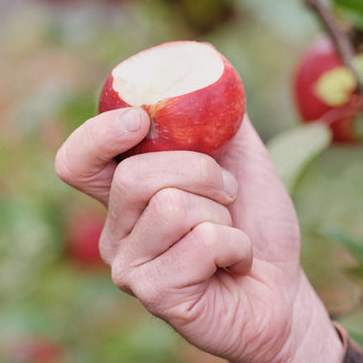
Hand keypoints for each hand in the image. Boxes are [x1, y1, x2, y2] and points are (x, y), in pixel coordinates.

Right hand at [55, 108, 342, 362]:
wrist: (285, 293)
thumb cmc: (256, 225)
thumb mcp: (240, 159)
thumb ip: (216, 118)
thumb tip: (206, 66)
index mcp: (125, 194)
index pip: (77, 161)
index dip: (97, 135)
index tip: (139, 121)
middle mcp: (116, 231)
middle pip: (134, 177)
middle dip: (201, 172)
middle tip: (228, 194)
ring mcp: (130, 268)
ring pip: (171, 206)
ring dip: (222, 213)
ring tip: (231, 233)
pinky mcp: (155, 295)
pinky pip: (201, 243)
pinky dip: (236, 245)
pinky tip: (235, 264)